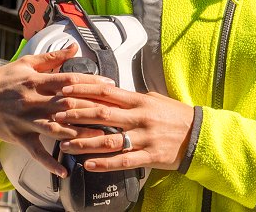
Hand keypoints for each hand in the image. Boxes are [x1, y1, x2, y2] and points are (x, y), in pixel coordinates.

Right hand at [0, 43, 114, 176]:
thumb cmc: (4, 80)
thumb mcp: (26, 63)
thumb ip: (52, 57)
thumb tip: (74, 47)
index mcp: (36, 81)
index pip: (67, 80)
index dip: (89, 82)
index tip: (109, 85)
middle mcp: (33, 100)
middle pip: (65, 104)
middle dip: (90, 108)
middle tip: (112, 112)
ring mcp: (26, 120)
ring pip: (55, 128)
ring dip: (78, 133)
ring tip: (99, 138)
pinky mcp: (20, 137)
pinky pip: (36, 152)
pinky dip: (50, 163)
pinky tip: (65, 170)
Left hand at [53, 84, 194, 171]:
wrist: (199, 134)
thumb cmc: (174, 115)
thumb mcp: (153, 99)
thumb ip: (130, 98)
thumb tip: (108, 93)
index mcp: (138, 100)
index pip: (106, 92)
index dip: (83, 91)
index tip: (65, 91)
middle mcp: (139, 117)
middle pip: (102, 114)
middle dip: (77, 115)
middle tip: (56, 116)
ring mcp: (144, 138)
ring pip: (109, 140)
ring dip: (84, 142)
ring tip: (65, 144)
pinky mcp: (149, 157)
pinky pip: (123, 161)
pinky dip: (104, 164)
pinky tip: (88, 165)